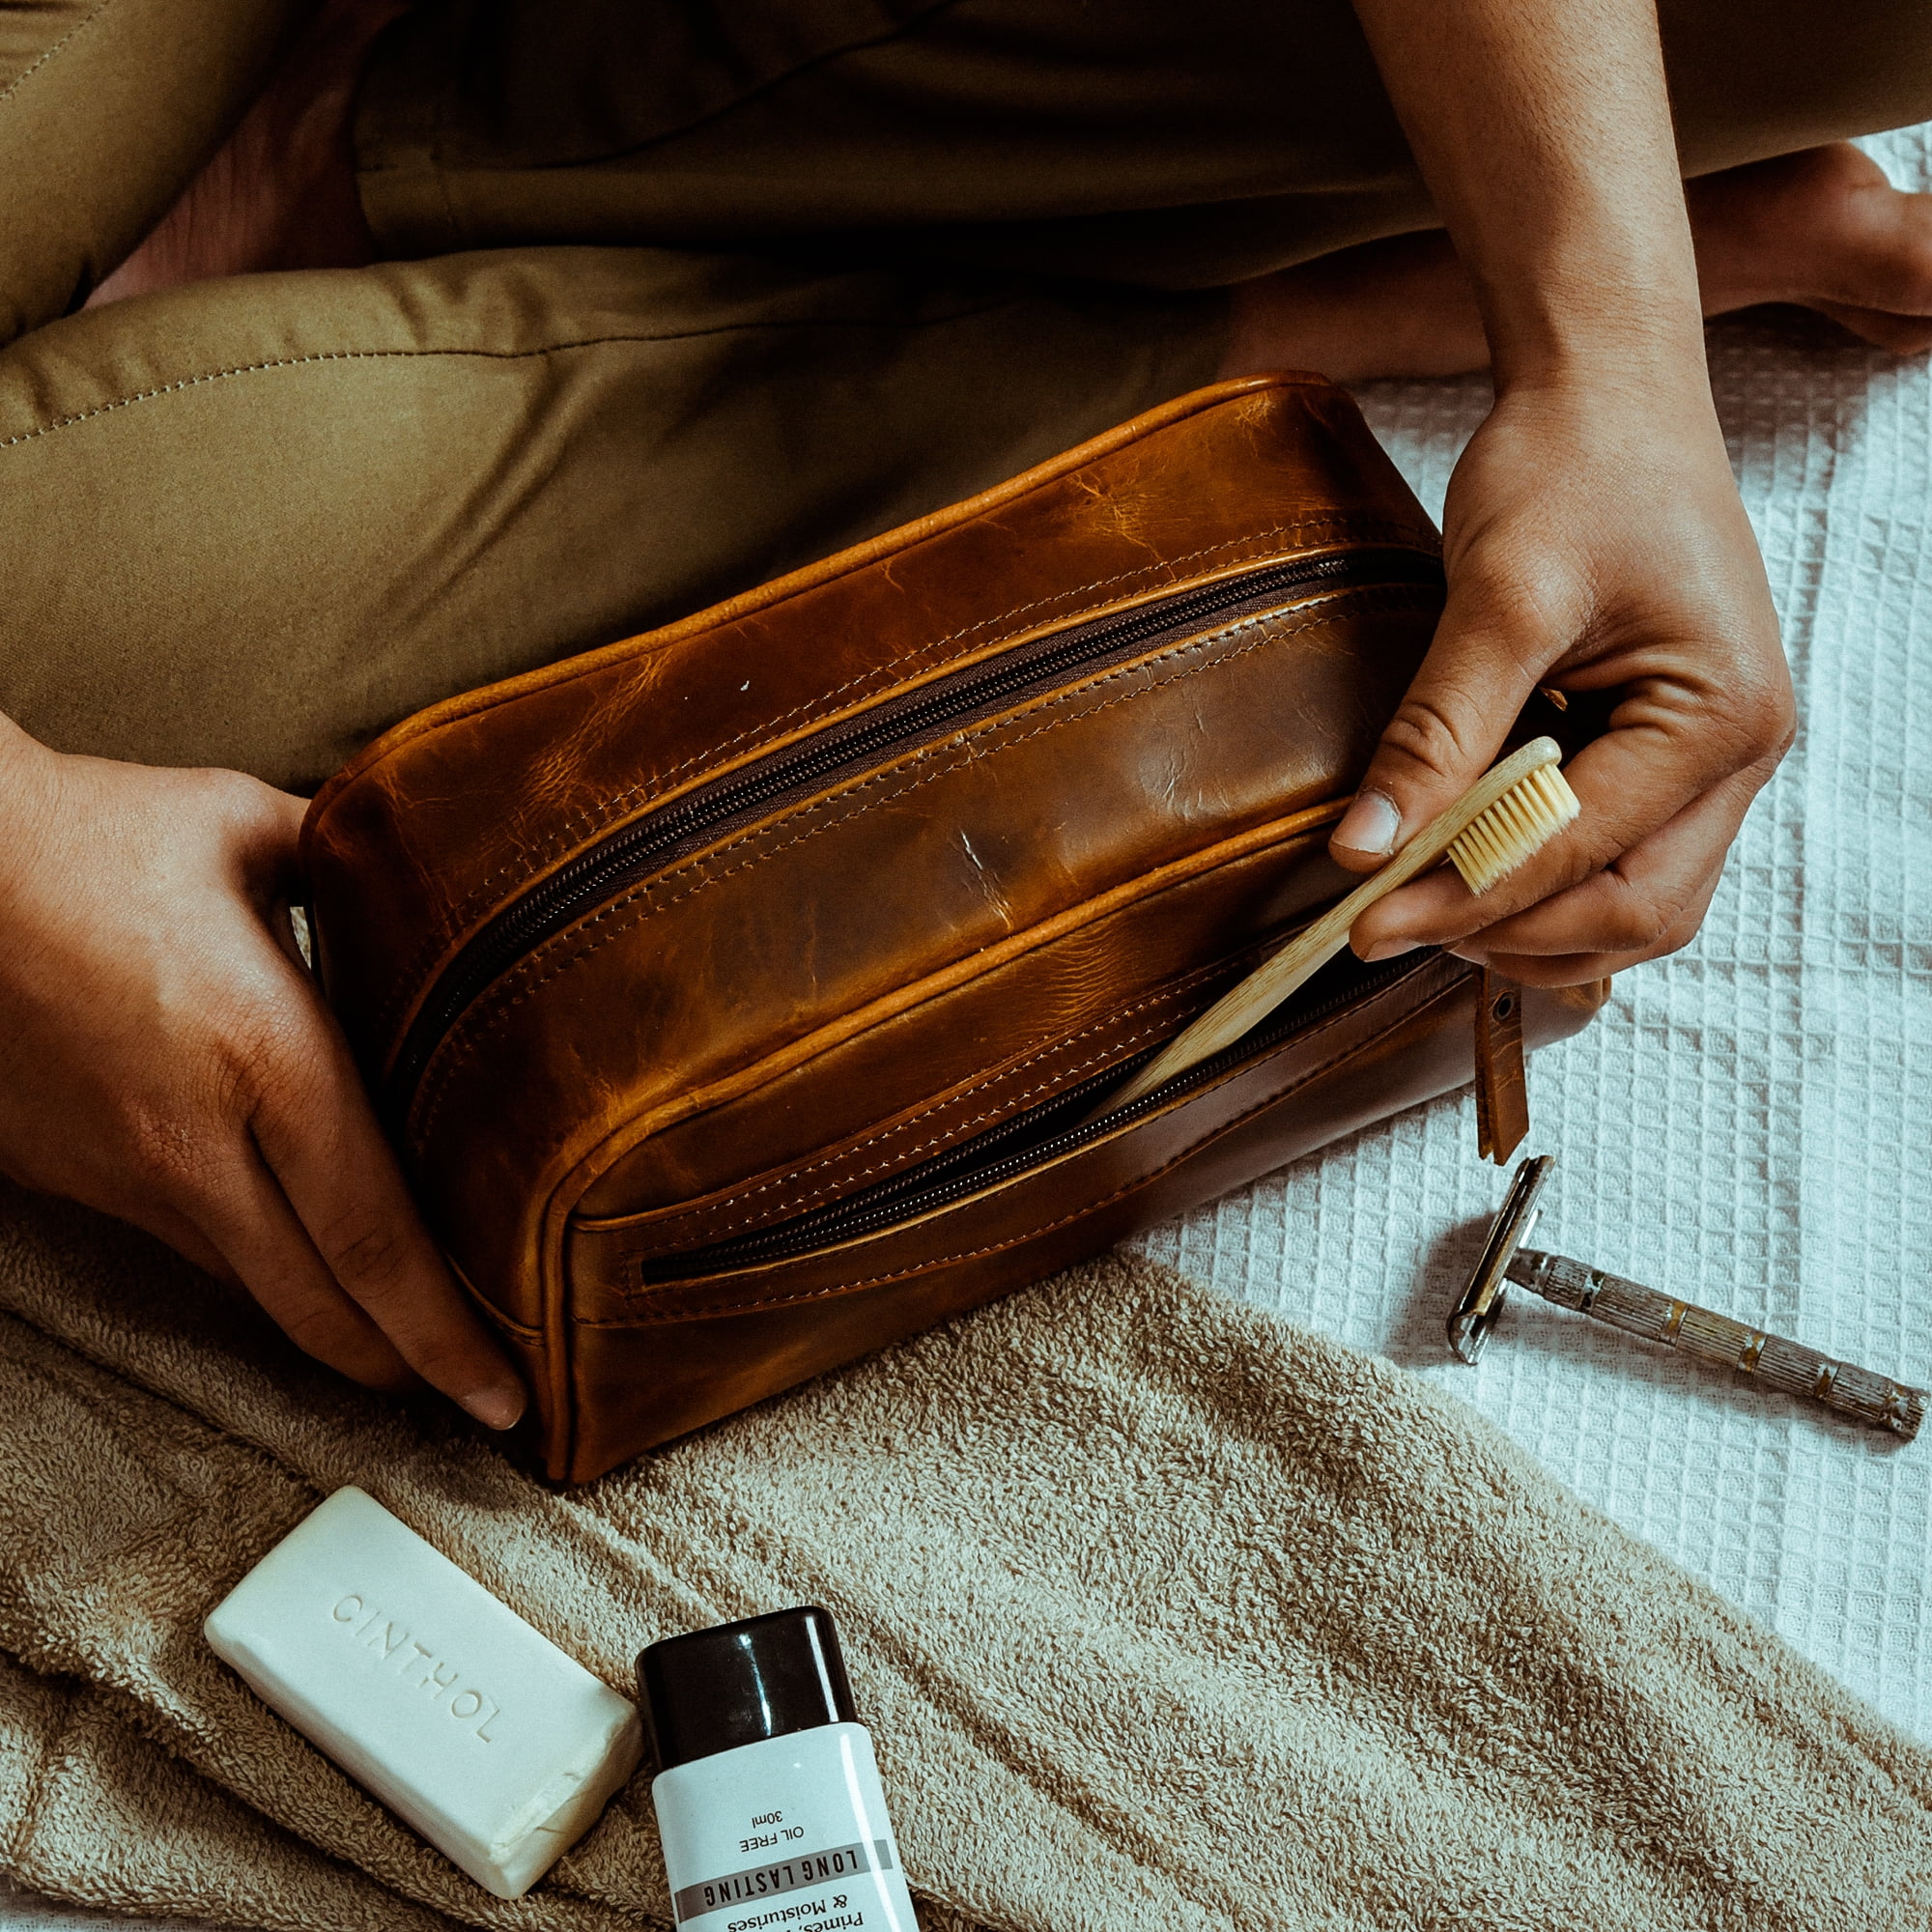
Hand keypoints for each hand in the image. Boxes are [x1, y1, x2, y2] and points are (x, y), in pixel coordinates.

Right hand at [0, 719, 525, 1426]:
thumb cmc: (85, 833)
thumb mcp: (250, 829)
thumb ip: (355, 867)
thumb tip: (427, 870)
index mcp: (266, 1054)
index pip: (376, 1236)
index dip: (448, 1332)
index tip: (506, 1394)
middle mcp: (191, 1142)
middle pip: (318, 1304)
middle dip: (405, 1369)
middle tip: (473, 1401)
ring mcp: (118, 1173)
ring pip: (246, 1287)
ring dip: (330, 1325)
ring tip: (402, 1341)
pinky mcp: (63, 1178)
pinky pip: (181, 1246)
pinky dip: (253, 1269)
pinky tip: (293, 1256)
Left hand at [1329, 374, 1794, 982]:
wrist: (1607, 395)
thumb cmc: (1575, 467)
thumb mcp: (1499, 595)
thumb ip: (1437, 732)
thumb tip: (1366, 850)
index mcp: (1721, 716)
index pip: (1587, 855)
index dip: (1471, 898)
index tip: (1368, 922)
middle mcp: (1738, 755)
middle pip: (1637, 914)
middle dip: (1513, 932)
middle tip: (1395, 925)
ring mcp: (1710, 763)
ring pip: (1634, 904)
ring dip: (1531, 922)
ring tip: (1424, 903)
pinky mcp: (1665, 755)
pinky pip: (1616, 857)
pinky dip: (1542, 881)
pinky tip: (1465, 867)